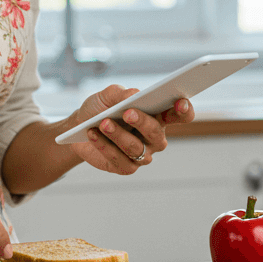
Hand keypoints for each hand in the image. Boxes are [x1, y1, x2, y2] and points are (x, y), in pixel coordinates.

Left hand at [66, 84, 192, 173]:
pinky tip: (93, 134)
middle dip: (143, 122)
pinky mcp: (126, 167)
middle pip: (156, 133)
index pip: (180, 115)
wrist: (78, 126)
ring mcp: (142, 154)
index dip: (184, 110)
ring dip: (119, 135)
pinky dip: (105, 146)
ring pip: (136, 148)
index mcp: (158, 116)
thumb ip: (121, 93)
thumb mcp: (108, 95)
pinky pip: (119, 159)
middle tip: (127, 112)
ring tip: (103, 123)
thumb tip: (134, 95)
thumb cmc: (100, 108)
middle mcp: (154, 137)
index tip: (180, 102)